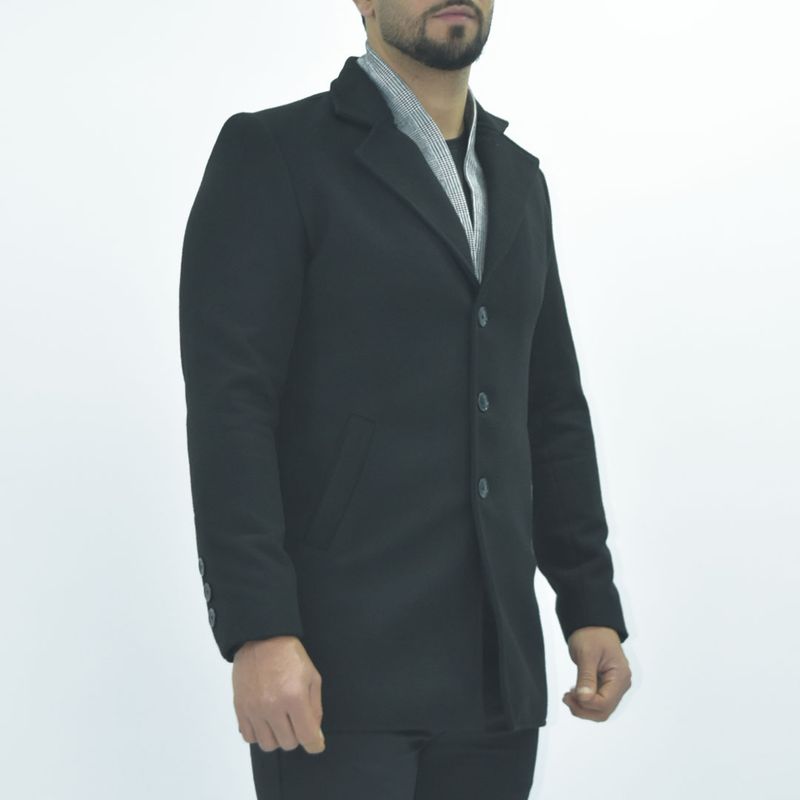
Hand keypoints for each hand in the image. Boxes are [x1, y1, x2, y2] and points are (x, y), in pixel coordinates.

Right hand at [232, 635, 325, 753]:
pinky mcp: (240, 709)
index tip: (316, 743)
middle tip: (297, 721)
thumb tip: (314, 732)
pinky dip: (259, 734)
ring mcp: (254, 709)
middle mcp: (273, 707)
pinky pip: (249, 737)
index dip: (315, 744)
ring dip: (278, 737)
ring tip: (280, 721)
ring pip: (268, 744)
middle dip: (297, 736)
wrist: (261, 640)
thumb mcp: (312, 676)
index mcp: (294, 697)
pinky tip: (265, 721)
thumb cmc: (290, 656)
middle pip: (288, 743)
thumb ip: (315, 707)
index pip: (306, 736)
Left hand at [562, 626, 630, 720]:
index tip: (570, 694)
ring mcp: (615, 686)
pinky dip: (585, 701)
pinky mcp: (607, 685)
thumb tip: (584, 698)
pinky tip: (574, 693)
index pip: (605, 702)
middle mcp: (621, 684)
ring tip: (569, 696)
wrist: (593, 625)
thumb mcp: (586, 654)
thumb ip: (586, 677)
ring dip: (583, 707)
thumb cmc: (592, 635)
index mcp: (620, 676)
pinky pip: (598, 701)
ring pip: (601, 709)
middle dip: (584, 709)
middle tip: (566, 698)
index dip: (587, 703)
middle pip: (604, 711)